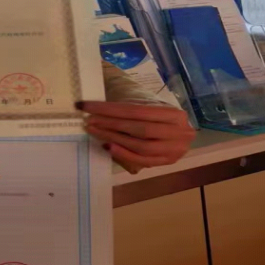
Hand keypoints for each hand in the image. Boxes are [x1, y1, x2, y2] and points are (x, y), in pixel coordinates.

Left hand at [79, 100, 194, 173]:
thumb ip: (128, 104)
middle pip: (138, 129)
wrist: (178, 128)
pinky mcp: (168, 162)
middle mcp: (179, 132)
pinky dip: (124, 154)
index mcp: (173, 113)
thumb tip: (97, 105)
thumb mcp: (148, 102)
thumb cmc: (157, 112)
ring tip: (95, 132)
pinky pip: (143, 161)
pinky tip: (108, 147)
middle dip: (110, 125)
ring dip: (114, 140)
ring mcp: (175, 150)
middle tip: (89, 121)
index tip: (86, 106)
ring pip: (140, 147)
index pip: (135, 110)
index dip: (109, 108)